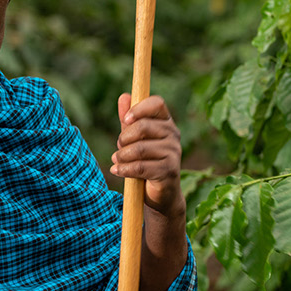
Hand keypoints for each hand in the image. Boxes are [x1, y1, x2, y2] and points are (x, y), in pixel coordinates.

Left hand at [112, 94, 183, 216]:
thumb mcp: (135, 139)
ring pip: (140, 148)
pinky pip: (141, 166)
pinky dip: (124, 169)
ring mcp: (174, 153)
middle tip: (119, 147)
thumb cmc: (146, 161)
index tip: (126, 119)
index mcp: (166, 122)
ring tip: (117, 160)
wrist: (159, 193)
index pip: (157, 103)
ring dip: (122, 156)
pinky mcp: (169, 171)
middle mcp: (173, 135)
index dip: (139, 108)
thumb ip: (129, 120)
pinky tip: (117, 170)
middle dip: (124, 138)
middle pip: (143, 126)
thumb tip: (124, 96)